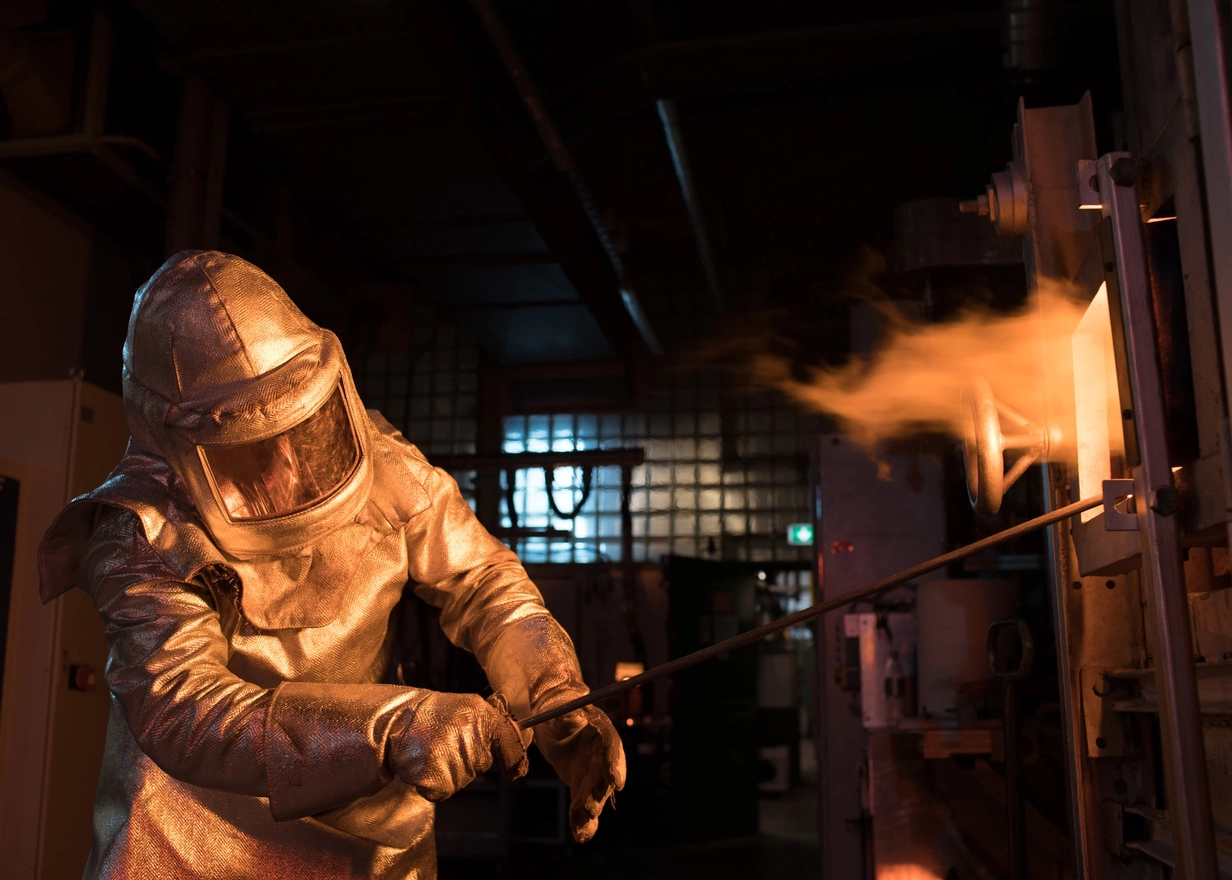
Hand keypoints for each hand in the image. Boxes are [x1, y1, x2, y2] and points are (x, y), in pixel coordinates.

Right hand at [389, 692, 527, 800]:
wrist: (394, 721)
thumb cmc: (431, 716)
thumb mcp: (466, 709)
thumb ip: (490, 725)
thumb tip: (517, 746)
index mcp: (481, 714)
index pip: (509, 740)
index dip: (514, 757)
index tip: (515, 771)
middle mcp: (471, 734)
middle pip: (482, 763)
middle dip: (468, 759)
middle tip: (446, 743)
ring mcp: (454, 756)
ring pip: (463, 778)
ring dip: (450, 771)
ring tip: (433, 751)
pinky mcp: (437, 777)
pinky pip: (444, 790)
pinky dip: (434, 783)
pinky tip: (425, 764)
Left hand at [535, 706, 626, 841]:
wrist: (548, 721)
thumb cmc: (555, 709)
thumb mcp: (558, 708)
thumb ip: (565, 715)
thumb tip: (569, 715)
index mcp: (601, 731)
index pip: (611, 747)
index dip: (615, 764)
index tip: (616, 780)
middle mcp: (602, 754)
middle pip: (605, 776)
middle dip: (600, 793)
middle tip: (591, 808)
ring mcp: (593, 772)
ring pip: (595, 794)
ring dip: (590, 812)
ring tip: (583, 830)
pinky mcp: (582, 785)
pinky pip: (583, 803)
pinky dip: (582, 820)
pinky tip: (580, 835)